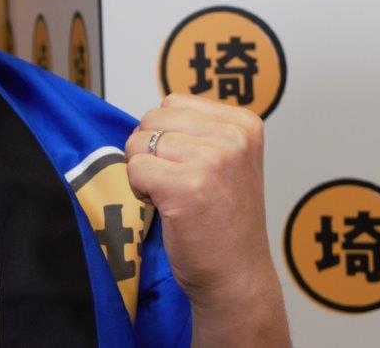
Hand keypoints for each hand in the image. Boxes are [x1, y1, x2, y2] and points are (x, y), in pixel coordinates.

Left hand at [125, 93, 287, 344]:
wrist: (236, 276)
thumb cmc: (222, 220)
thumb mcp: (226, 160)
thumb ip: (197, 129)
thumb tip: (148, 114)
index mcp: (244, 123)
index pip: (172, 102)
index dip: (167, 137)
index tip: (193, 168)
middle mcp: (233, 137)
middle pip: (151, 119)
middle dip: (151, 152)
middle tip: (180, 185)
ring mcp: (212, 160)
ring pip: (138, 143)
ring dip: (145, 172)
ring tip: (176, 198)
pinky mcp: (187, 187)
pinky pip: (134, 169)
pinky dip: (139, 191)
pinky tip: (168, 209)